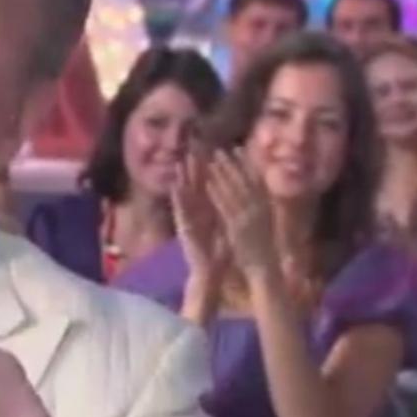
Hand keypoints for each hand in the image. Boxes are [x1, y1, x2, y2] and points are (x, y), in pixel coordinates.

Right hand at [171, 150, 226, 281]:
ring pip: (186, 194)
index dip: (210, 169)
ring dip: (182, 178)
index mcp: (210, 210)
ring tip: (179, 161)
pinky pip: (181, 210)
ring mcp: (189, 218)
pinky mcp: (184, 227)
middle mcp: (199, 212)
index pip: (210, 185)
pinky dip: (178, 198)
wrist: (211, 269)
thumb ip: (231, 211)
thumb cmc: (220, 248)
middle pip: (196, 185)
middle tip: (192, 147)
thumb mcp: (228, 225)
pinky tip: (175, 186)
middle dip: (194, 167)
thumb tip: (241, 196)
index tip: (210, 151)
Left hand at [206, 149, 278, 280]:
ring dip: (222, 175)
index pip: (256, 180)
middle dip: (231, 164)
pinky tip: (208, 183)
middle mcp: (259, 209)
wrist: (265, 270)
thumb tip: (261, 190)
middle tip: (220, 149)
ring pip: (233, 191)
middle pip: (244, 182)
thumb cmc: (264, 247)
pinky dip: (217, 194)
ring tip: (211, 160)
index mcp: (266, 207)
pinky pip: (225, 207)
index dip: (246, 164)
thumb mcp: (265, 222)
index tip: (238, 148)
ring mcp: (249, 218)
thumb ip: (262, 206)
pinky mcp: (237, 227)